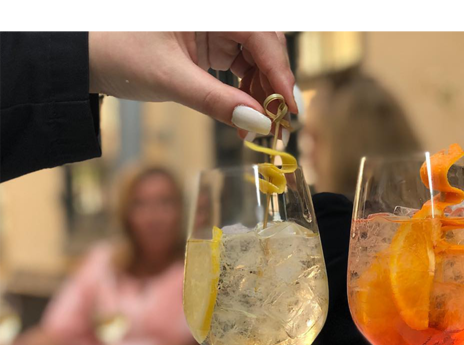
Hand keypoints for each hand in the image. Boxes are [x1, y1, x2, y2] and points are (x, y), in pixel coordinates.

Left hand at [88, 31, 296, 135]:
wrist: (86, 56)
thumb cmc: (119, 53)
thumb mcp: (170, 80)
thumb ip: (217, 103)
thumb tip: (259, 124)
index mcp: (211, 10)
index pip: (261, 36)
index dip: (280, 74)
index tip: (291, 108)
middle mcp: (218, 16)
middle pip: (266, 46)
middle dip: (275, 85)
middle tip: (280, 123)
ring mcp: (217, 28)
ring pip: (257, 58)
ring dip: (263, 93)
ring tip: (260, 127)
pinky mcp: (212, 45)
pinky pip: (243, 67)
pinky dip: (248, 93)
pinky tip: (246, 116)